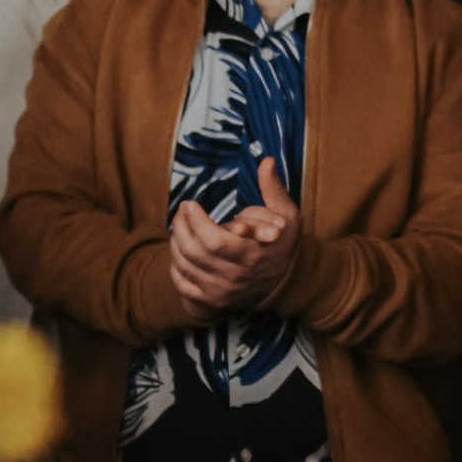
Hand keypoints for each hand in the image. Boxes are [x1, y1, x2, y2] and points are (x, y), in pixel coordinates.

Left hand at [169, 157, 299, 319]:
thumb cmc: (283, 243)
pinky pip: (182, 284)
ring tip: (180, 226)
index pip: (214, 241)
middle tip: (181, 210)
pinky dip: (176, 266)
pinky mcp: (211, 301)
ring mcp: (221, 292)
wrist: (284, 283)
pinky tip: (180, 250)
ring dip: (176, 242)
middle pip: (193, 251)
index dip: (196, 221)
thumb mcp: (286, 216)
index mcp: (251, 256)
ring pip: (184, 265)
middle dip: (181, 226)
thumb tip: (267, 161)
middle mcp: (234, 277)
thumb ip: (273, 189)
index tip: (190, 203)